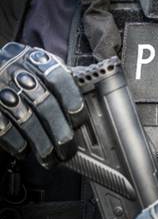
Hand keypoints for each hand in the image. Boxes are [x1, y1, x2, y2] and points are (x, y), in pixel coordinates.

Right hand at [0, 42, 85, 166]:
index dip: (73, 102)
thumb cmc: (22, 74)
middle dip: (60, 130)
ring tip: (49, 157)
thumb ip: (60, 82)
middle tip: (67, 148)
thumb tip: (89, 102)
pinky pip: (4, 127)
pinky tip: (24, 151)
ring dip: (41, 143)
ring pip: (26, 120)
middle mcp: (17, 72)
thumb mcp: (40, 69)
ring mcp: (0, 88)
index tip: (79, 121)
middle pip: (45, 104)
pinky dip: (16, 143)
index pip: (60, 79)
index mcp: (36, 61)